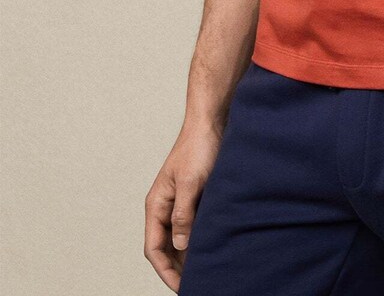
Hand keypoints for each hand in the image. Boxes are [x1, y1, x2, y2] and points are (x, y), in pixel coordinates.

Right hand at [144, 122, 223, 290]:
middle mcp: (165, 206)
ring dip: (189, 255)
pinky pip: (193, 225)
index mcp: (156, 204)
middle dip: (177, 268)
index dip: (166, 271)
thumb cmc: (199, 146)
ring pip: (179, 238)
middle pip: (165, 247)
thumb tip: (180, 246)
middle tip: (197, 284)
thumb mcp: (191, 182)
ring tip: (205, 271)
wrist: (212, 121)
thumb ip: (183, 214)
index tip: (182, 287)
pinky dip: (199, 239)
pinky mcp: (195, 196)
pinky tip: (212, 247)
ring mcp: (180, 202)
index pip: (154, 248)